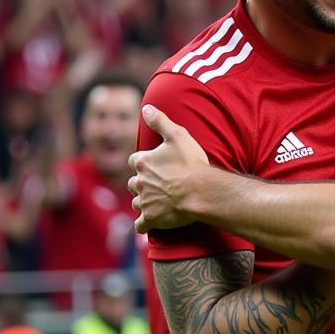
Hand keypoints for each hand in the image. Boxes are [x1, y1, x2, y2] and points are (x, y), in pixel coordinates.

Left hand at [129, 105, 209, 231]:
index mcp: (143, 162)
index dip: (144, 163)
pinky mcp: (151, 219)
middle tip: (158, 184)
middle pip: (133, 183)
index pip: (134, 161)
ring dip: (144, 202)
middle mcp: (139, 182)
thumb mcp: (178, 135)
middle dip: (142, 184)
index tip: (155, 165)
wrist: (201, 191)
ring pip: (136, 202)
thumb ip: (160, 121)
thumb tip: (145, 108)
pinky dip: (144, 223)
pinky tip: (151, 222)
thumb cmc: (191, 163)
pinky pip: (140, 224)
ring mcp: (144, 201)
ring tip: (158, 202)